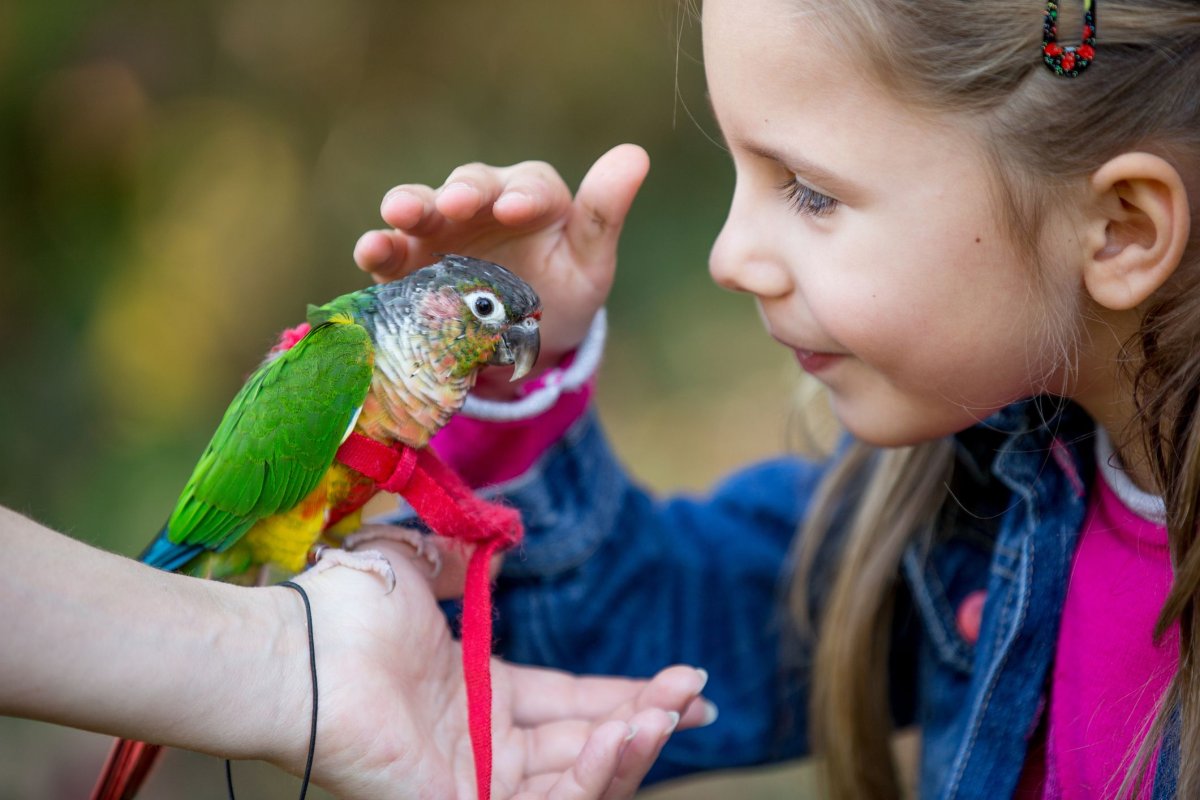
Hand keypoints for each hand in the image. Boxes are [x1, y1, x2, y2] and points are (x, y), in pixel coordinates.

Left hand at [274, 540, 709, 798]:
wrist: (299, 652)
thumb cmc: (346, 611)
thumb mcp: (416, 565)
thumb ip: (461, 556)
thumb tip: (500, 538)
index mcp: (479, 696)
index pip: (572, 705)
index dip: (630, 696)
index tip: (686, 681)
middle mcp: (484, 745)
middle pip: (588, 746)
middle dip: (649, 723)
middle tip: (695, 698)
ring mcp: (475, 784)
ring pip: (579, 782)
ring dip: (631, 748)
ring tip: (667, 712)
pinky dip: (597, 775)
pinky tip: (626, 732)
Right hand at [353, 145, 650, 397]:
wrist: (522, 344)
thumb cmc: (563, 291)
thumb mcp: (590, 262)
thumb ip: (603, 214)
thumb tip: (636, 154)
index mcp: (531, 196)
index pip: (530, 187)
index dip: (523, 195)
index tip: (516, 209)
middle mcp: (482, 203)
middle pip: (469, 186)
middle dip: (461, 193)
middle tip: (455, 205)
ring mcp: (441, 231)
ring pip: (422, 208)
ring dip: (409, 208)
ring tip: (398, 215)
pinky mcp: (408, 263)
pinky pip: (391, 251)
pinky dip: (378, 247)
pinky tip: (370, 250)